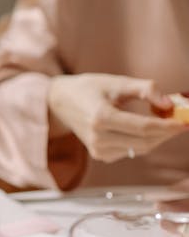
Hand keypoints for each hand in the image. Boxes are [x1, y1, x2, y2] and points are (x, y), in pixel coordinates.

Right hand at [47, 74, 185, 161]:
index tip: (184, 122)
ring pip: (140, 149)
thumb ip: (146, 89)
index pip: (143, 128)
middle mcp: (98, 137)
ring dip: (157, 137)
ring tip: (163, 122)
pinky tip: (143, 129)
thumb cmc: (89, 88)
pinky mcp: (100, 155)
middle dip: (166, 133)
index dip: (168, 126)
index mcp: (101, 117)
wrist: (60, 102)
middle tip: (180, 122)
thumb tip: (170, 104)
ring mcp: (98, 149)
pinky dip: (143, 141)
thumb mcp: (117, 82)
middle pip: (145, 142)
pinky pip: (131, 151)